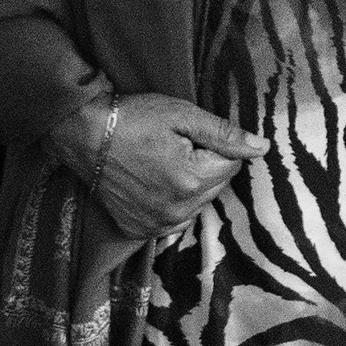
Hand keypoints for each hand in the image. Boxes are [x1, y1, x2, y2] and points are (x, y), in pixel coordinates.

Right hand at [73, 92, 267, 242]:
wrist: (83, 135)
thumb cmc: (134, 119)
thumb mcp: (183, 115)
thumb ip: (225, 134)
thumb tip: (262, 148)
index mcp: (193, 180)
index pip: (232, 164)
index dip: (215, 146)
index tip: (188, 136)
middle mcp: (177, 211)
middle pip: (216, 186)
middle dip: (205, 166)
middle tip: (174, 147)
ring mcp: (156, 225)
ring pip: (197, 204)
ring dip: (190, 186)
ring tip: (162, 163)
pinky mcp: (138, 230)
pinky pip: (173, 220)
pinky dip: (172, 204)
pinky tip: (155, 184)